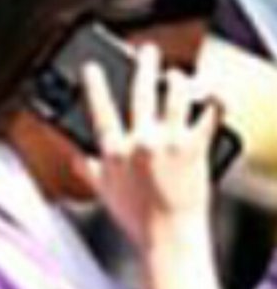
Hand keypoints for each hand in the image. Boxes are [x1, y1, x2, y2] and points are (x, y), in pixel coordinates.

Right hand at [77, 43, 222, 288]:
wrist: (169, 237)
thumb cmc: (136, 219)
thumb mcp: (103, 194)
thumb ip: (88, 169)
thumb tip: (75, 154)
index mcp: (114, 153)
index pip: (100, 111)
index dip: (94, 86)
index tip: (92, 67)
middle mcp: (141, 142)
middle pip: (141, 92)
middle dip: (143, 66)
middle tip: (147, 51)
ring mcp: (170, 142)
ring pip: (177, 94)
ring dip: (179, 79)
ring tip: (178, 75)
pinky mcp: (196, 146)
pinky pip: (209, 112)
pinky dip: (213, 101)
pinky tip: (213, 95)